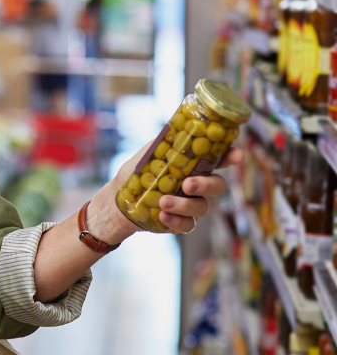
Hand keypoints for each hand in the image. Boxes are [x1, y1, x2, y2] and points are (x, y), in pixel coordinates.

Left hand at [98, 142, 243, 238]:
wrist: (118, 201)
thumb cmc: (135, 175)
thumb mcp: (145, 156)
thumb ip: (162, 145)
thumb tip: (175, 130)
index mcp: (193, 166)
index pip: (219, 159)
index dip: (231, 157)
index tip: (236, 155)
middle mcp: (197, 185)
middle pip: (218, 185)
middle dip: (206, 185)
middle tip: (188, 184)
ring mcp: (191, 205)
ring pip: (202, 207)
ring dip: (184, 204)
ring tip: (163, 201)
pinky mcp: (181, 222)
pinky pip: (188, 225)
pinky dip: (176, 220)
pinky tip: (162, 215)